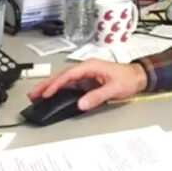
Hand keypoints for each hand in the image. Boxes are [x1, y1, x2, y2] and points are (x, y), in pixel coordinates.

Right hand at [28, 59, 147, 110]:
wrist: (138, 77)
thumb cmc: (128, 79)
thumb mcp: (114, 88)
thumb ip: (98, 96)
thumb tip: (82, 104)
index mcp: (91, 66)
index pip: (69, 74)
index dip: (56, 83)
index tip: (47, 93)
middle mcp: (86, 68)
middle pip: (62, 76)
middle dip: (47, 84)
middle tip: (33, 94)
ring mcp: (86, 74)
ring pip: (64, 80)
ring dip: (51, 87)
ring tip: (37, 95)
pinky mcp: (87, 81)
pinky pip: (70, 84)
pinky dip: (59, 89)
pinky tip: (52, 95)